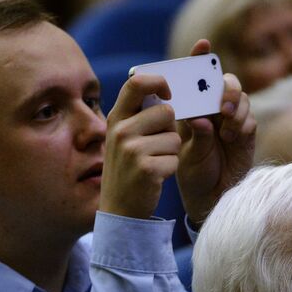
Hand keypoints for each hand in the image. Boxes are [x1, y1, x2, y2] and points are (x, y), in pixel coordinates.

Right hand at [102, 74, 180, 218]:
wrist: (119, 208)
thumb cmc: (128, 169)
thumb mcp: (124, 138)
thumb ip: (138, 115)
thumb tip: (165, 94)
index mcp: (116, 118)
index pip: (136, 83)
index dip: (158, 82)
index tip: (169, 94)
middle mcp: (121, 131)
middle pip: (166, 112)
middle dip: (170, 129)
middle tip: (156, 147)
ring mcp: (132, 150)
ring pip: (174, 138)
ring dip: (171, 152)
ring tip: (154, 163)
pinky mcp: (146, 168)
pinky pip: (175, 159)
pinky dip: (170, 169)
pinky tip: (155, 177)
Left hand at [176, 39, 255, 228]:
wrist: (209, 197)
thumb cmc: (192, 174)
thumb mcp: (188, 155)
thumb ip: (195, 136)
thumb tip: (201, 119)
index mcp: (195, 108)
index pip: (198, 79)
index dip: (201, 59)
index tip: (202, 45)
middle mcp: (214, 111)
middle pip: (226, 83)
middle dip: (225, 88)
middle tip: (220, 104)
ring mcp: (232, 122)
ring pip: (241, 98)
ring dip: (234, 107)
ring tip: (225, 126)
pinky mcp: (247, 135)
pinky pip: (250, 120)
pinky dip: (242, 124)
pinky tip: (232, 138)